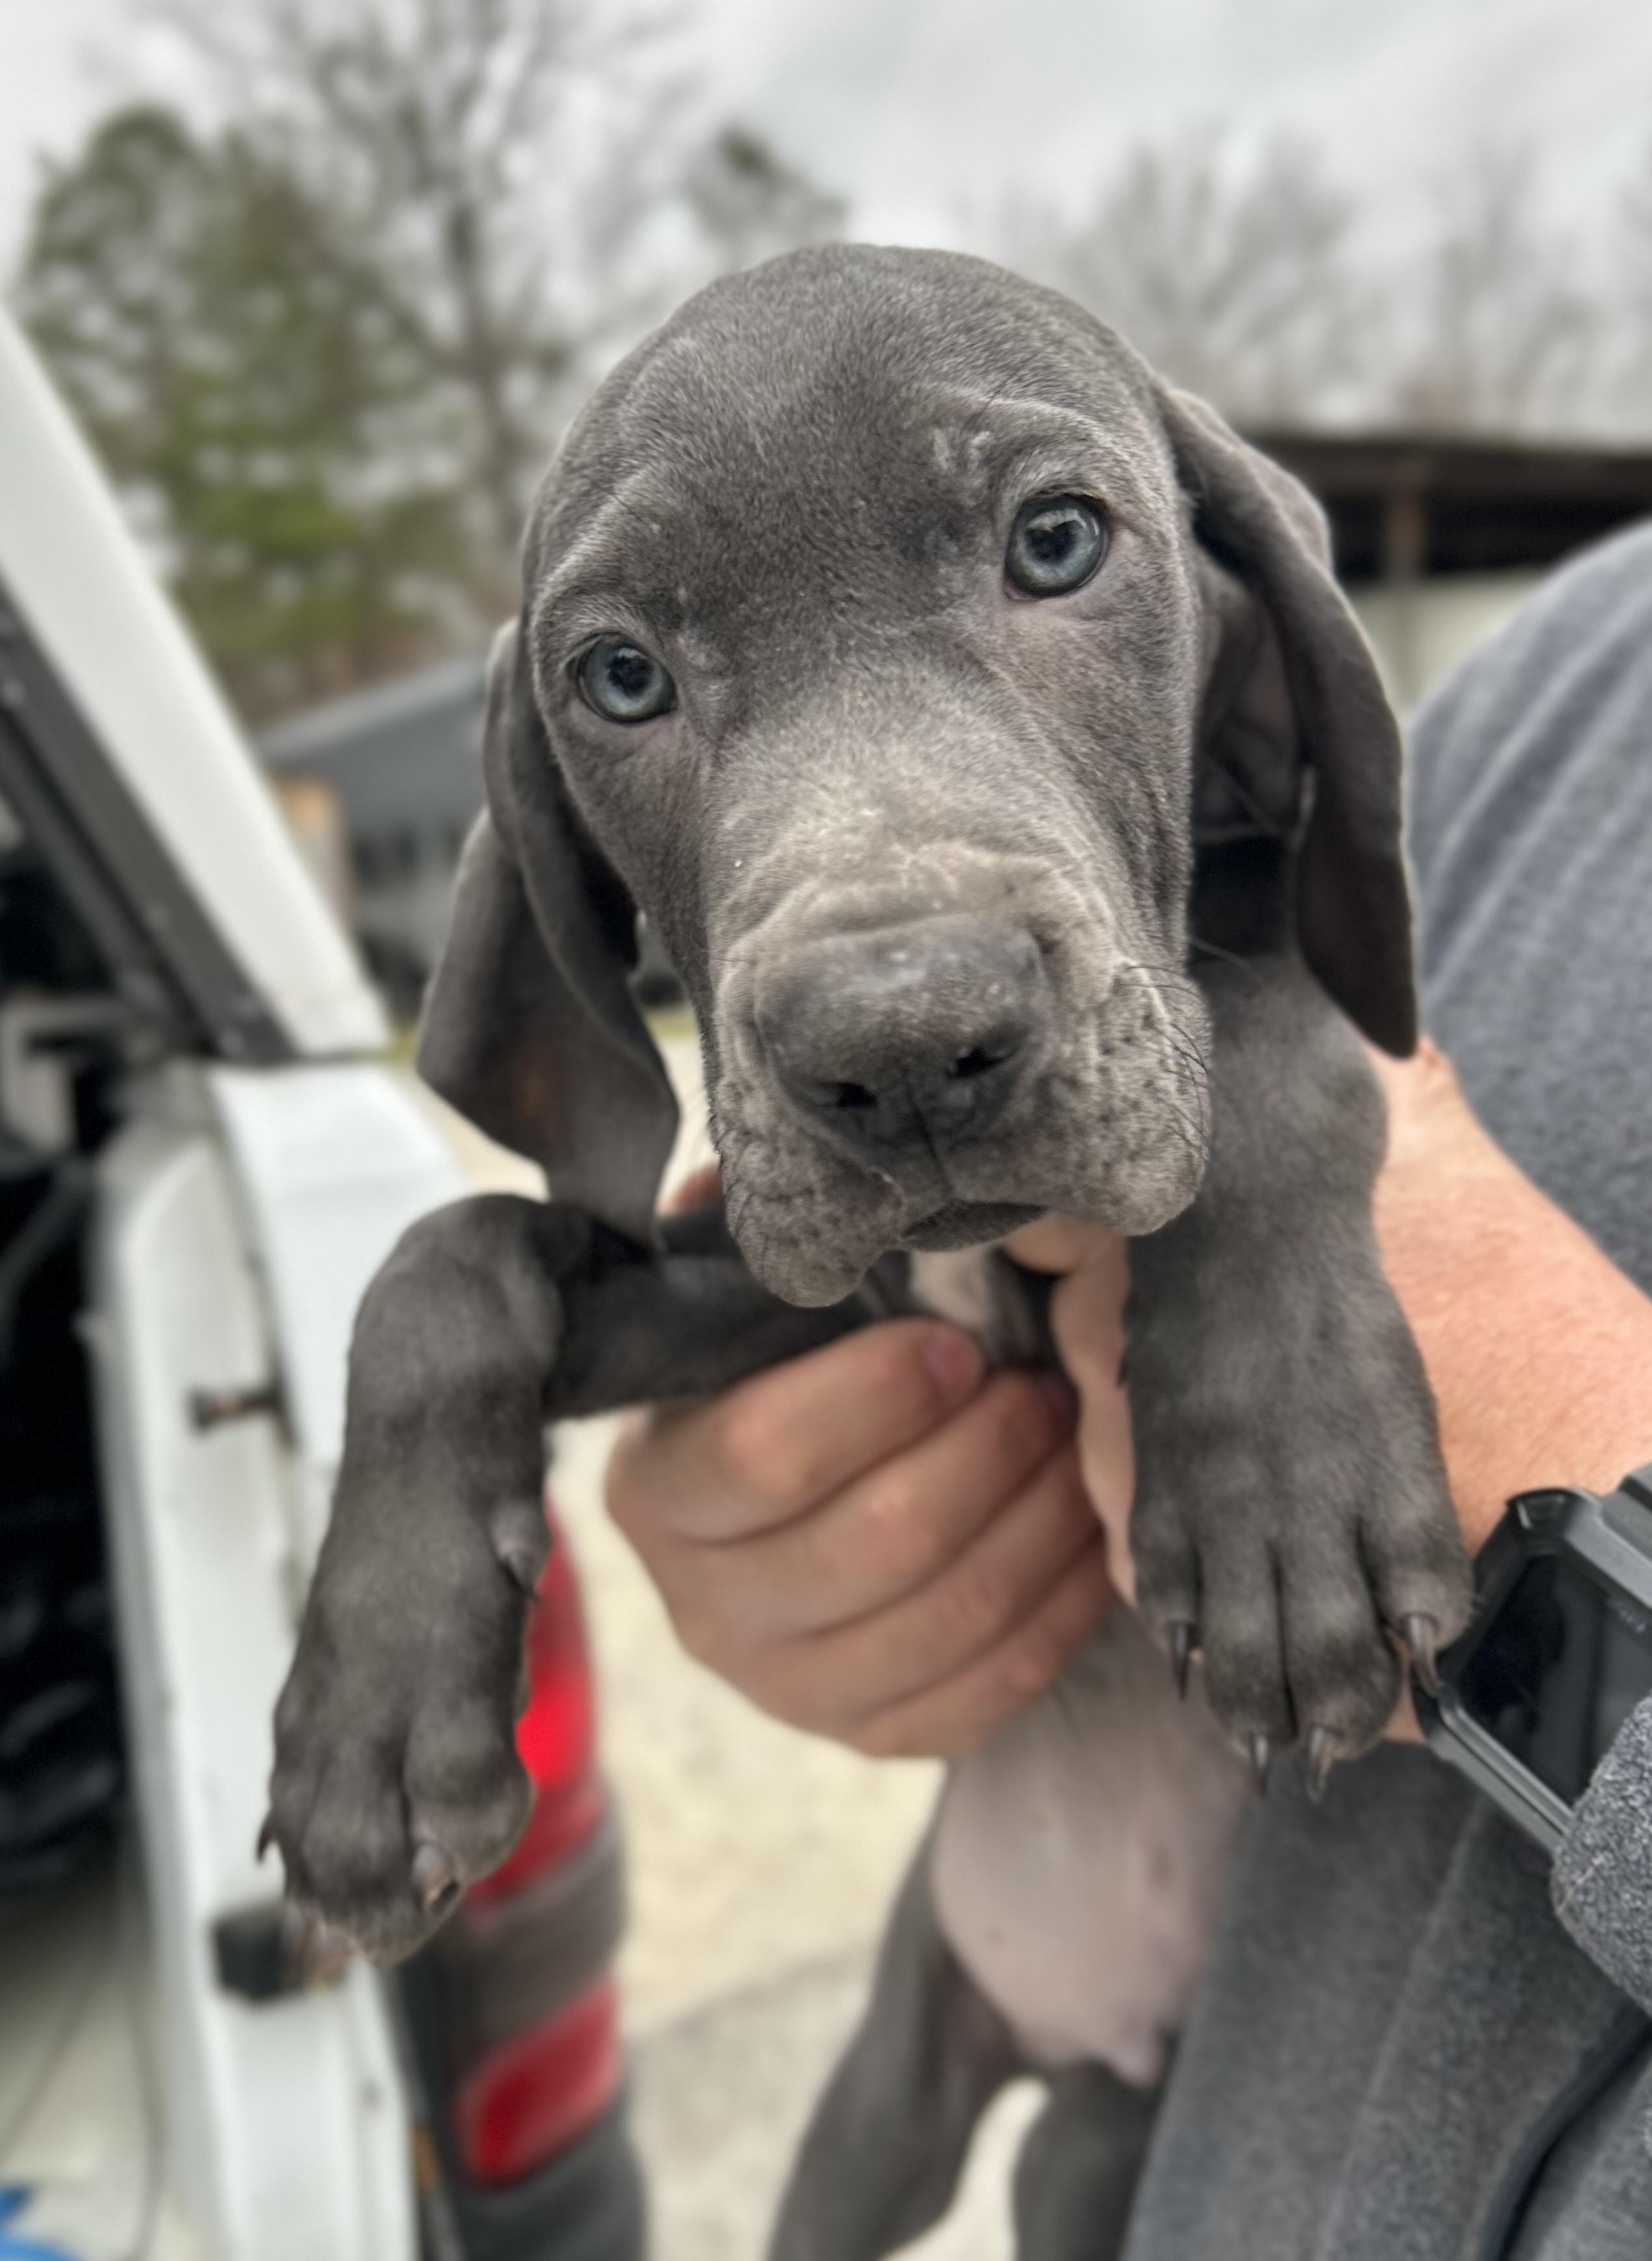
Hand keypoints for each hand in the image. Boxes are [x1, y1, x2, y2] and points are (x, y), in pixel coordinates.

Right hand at [605, 1294, 1114, 1758]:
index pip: (761, 1456)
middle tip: (1050, 1384)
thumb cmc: (778, 1377)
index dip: (875, 1396)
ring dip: (1042, 1522)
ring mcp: (788, 1690)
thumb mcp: (744, 1308)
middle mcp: (704, 1608)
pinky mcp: (874, 1734)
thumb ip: (752, 1254)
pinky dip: (1062, 1611)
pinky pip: (991, 1689)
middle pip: (874, 1543)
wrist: (785, 1510)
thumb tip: (751, 1182)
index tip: (959, 1342)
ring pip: (949, 1619)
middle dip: (988, 1451)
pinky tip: (1096, 1537)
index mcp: (659, 1490)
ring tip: (1085, 1444)